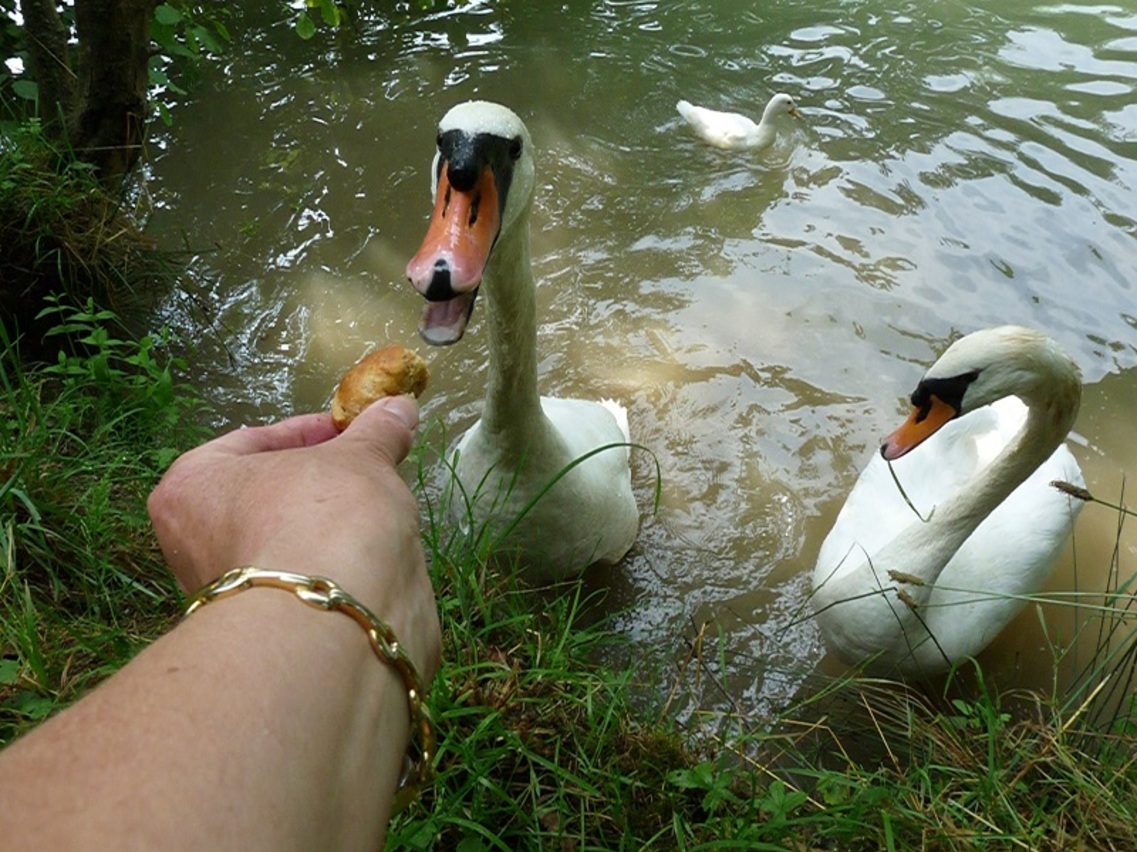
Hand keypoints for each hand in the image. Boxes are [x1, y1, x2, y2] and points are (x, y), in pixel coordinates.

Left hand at [147, 396, 439, 681]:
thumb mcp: (361, 458)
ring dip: (329, 528)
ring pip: (286, 542)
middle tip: (368, 471)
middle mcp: (191, 545)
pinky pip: (302, 583)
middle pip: (266, 494)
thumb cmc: (326, 518)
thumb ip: (378, 431)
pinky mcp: (263, 636)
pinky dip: (332, 568)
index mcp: (190, 487)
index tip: (354, 431)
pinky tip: (369, 559)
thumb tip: (398, 404)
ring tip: (377, 515)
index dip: (313, 431)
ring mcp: (225, 598)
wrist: (336, 619)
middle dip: (320, 483)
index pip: (254, 440)